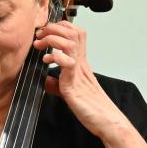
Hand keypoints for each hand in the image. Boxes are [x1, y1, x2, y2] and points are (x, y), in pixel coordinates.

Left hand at [33, 21, 129, 140]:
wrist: (107, 121)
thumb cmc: (92, 108)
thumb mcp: (71, 92)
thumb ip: (58, 84)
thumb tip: (46, 80)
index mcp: (81, 63)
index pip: (75, 32)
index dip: (60, 26)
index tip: (45, 33)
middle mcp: (82, 63)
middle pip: (72, 31)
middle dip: (52, 28)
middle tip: (40, 36)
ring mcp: (79, 72)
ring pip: (69, 42)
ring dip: (52, 39)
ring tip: (40, 46)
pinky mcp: (75, 84)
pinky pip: (68, 63)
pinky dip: (56, 58)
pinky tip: (48, 62)